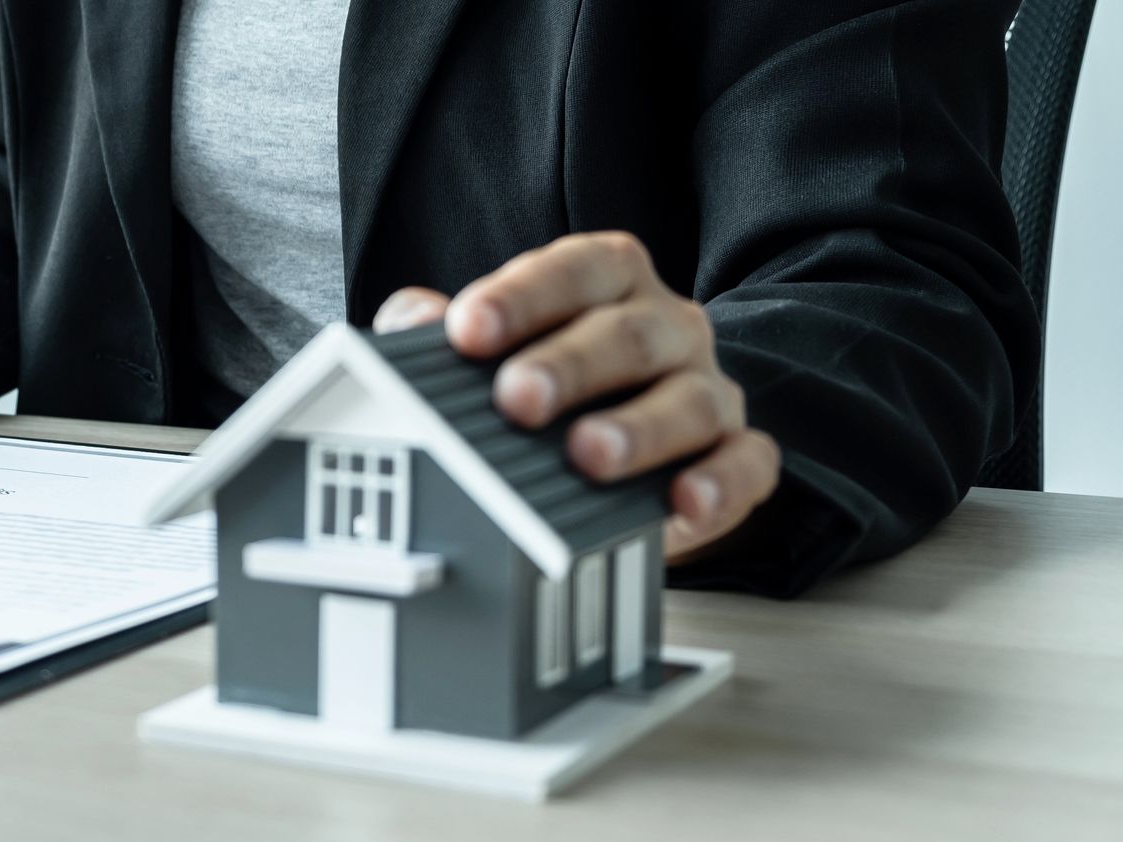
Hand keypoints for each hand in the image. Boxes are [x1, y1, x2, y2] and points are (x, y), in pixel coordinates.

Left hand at [372, 232, 779, 560]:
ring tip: (587, 455)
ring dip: (639, 428)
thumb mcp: (485, 352)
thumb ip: (438, 330)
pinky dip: (721, 483)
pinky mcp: (737, 456)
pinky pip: (747, 463)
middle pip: (629, 334)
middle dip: (571, 365)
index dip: (522, 296)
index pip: (574, 270)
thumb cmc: (543, 389)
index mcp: (608, 283)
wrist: (614, 460)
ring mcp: (709, 389)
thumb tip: (411, 319)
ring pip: (690, 400)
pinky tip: (684, 501)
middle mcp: (668, 327)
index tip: (466, 330)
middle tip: (517, 398)